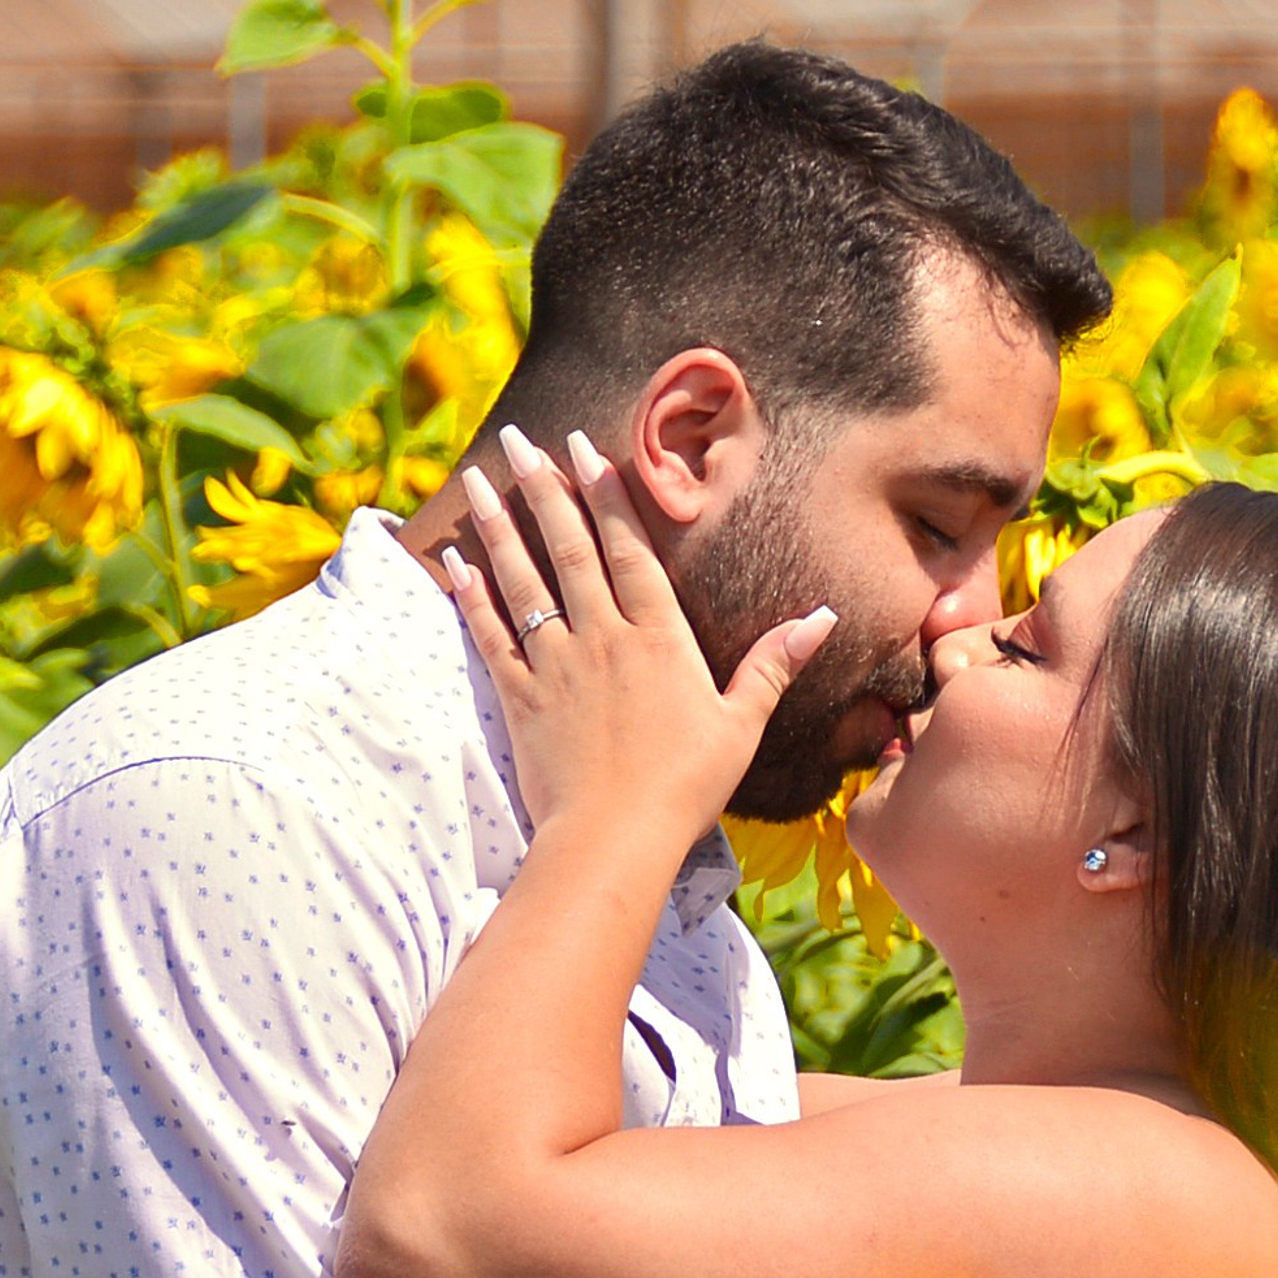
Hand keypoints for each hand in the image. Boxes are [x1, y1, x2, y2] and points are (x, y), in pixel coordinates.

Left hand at [441, 426, 836, 855]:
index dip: (607, 494)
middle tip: (522, 439)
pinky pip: (489, 633)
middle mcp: (604, 637)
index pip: (630, 549)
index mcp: (660, 638)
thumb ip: (773, 664)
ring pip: (522, 579)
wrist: (614, 839)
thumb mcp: (741, 725)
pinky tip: (454, 558)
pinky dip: (469, 594)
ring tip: (476, 479)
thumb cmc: (686, 789)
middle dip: (545, 487)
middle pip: (570, 547)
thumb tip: (823, 617)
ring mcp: (556, 664)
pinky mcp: (520, 697)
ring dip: (498, 525)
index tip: (585, 448)